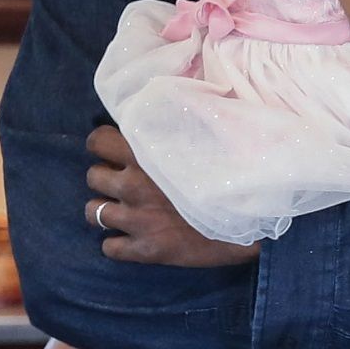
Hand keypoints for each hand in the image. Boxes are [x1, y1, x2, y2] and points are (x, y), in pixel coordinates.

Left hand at [85, 126, 257, 267]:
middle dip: (106, 180)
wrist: (256, 222)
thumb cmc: (236, 173)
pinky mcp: (146, 250)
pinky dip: (119, 244)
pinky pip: (110, 248)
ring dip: (106, 212)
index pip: (97, 141)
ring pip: (93, 213)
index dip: (104, 147)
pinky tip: (135, 239)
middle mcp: (134, 184)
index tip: (116, 153)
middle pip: (93, 177)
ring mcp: (138, 219)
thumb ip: (182, 123)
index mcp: (146, 152)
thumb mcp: (209, 137)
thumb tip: (177, 98)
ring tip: (125, 213)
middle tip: (126, 185)